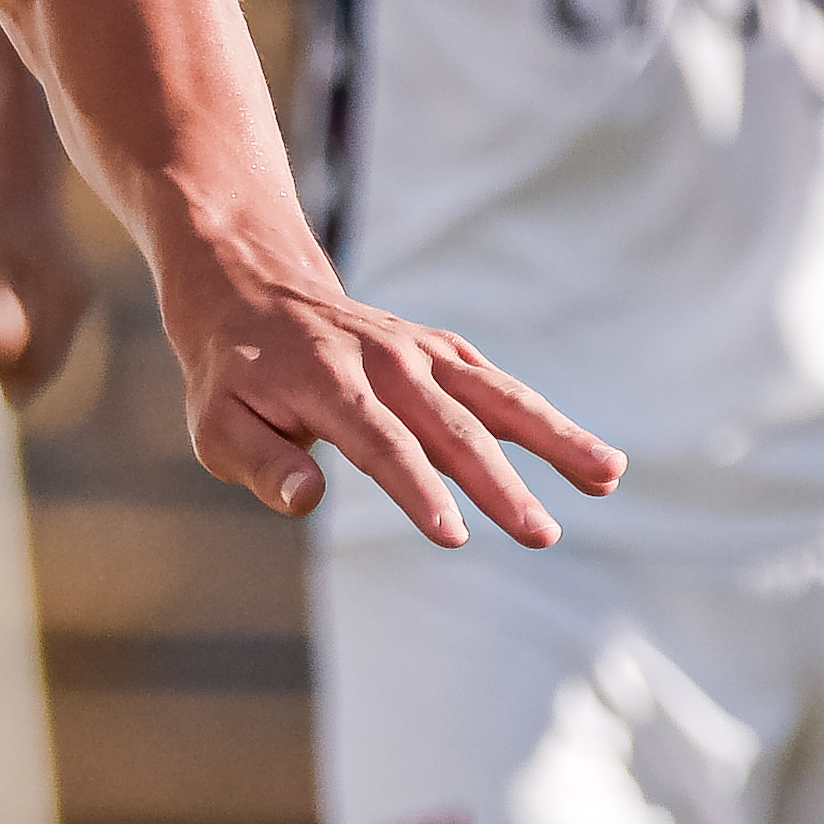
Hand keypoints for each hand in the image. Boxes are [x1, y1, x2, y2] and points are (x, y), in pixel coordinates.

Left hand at [150, 233, 622, 546]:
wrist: (251, 290)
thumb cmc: (232, 376)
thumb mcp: (215, 425)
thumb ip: (260, 463)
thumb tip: (306, 499)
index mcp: (326, 382)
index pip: (379, 444)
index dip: (415, 489)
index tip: (454, 534)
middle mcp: (383, 362)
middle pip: (450, 429)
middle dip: (498, 485)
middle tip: (540, 534)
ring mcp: (420, 352)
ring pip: (497, 398)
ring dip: (554, 438)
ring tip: (608, 477)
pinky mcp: (442, 352)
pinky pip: (498, 387)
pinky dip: (543, 419)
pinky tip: (589, 459)